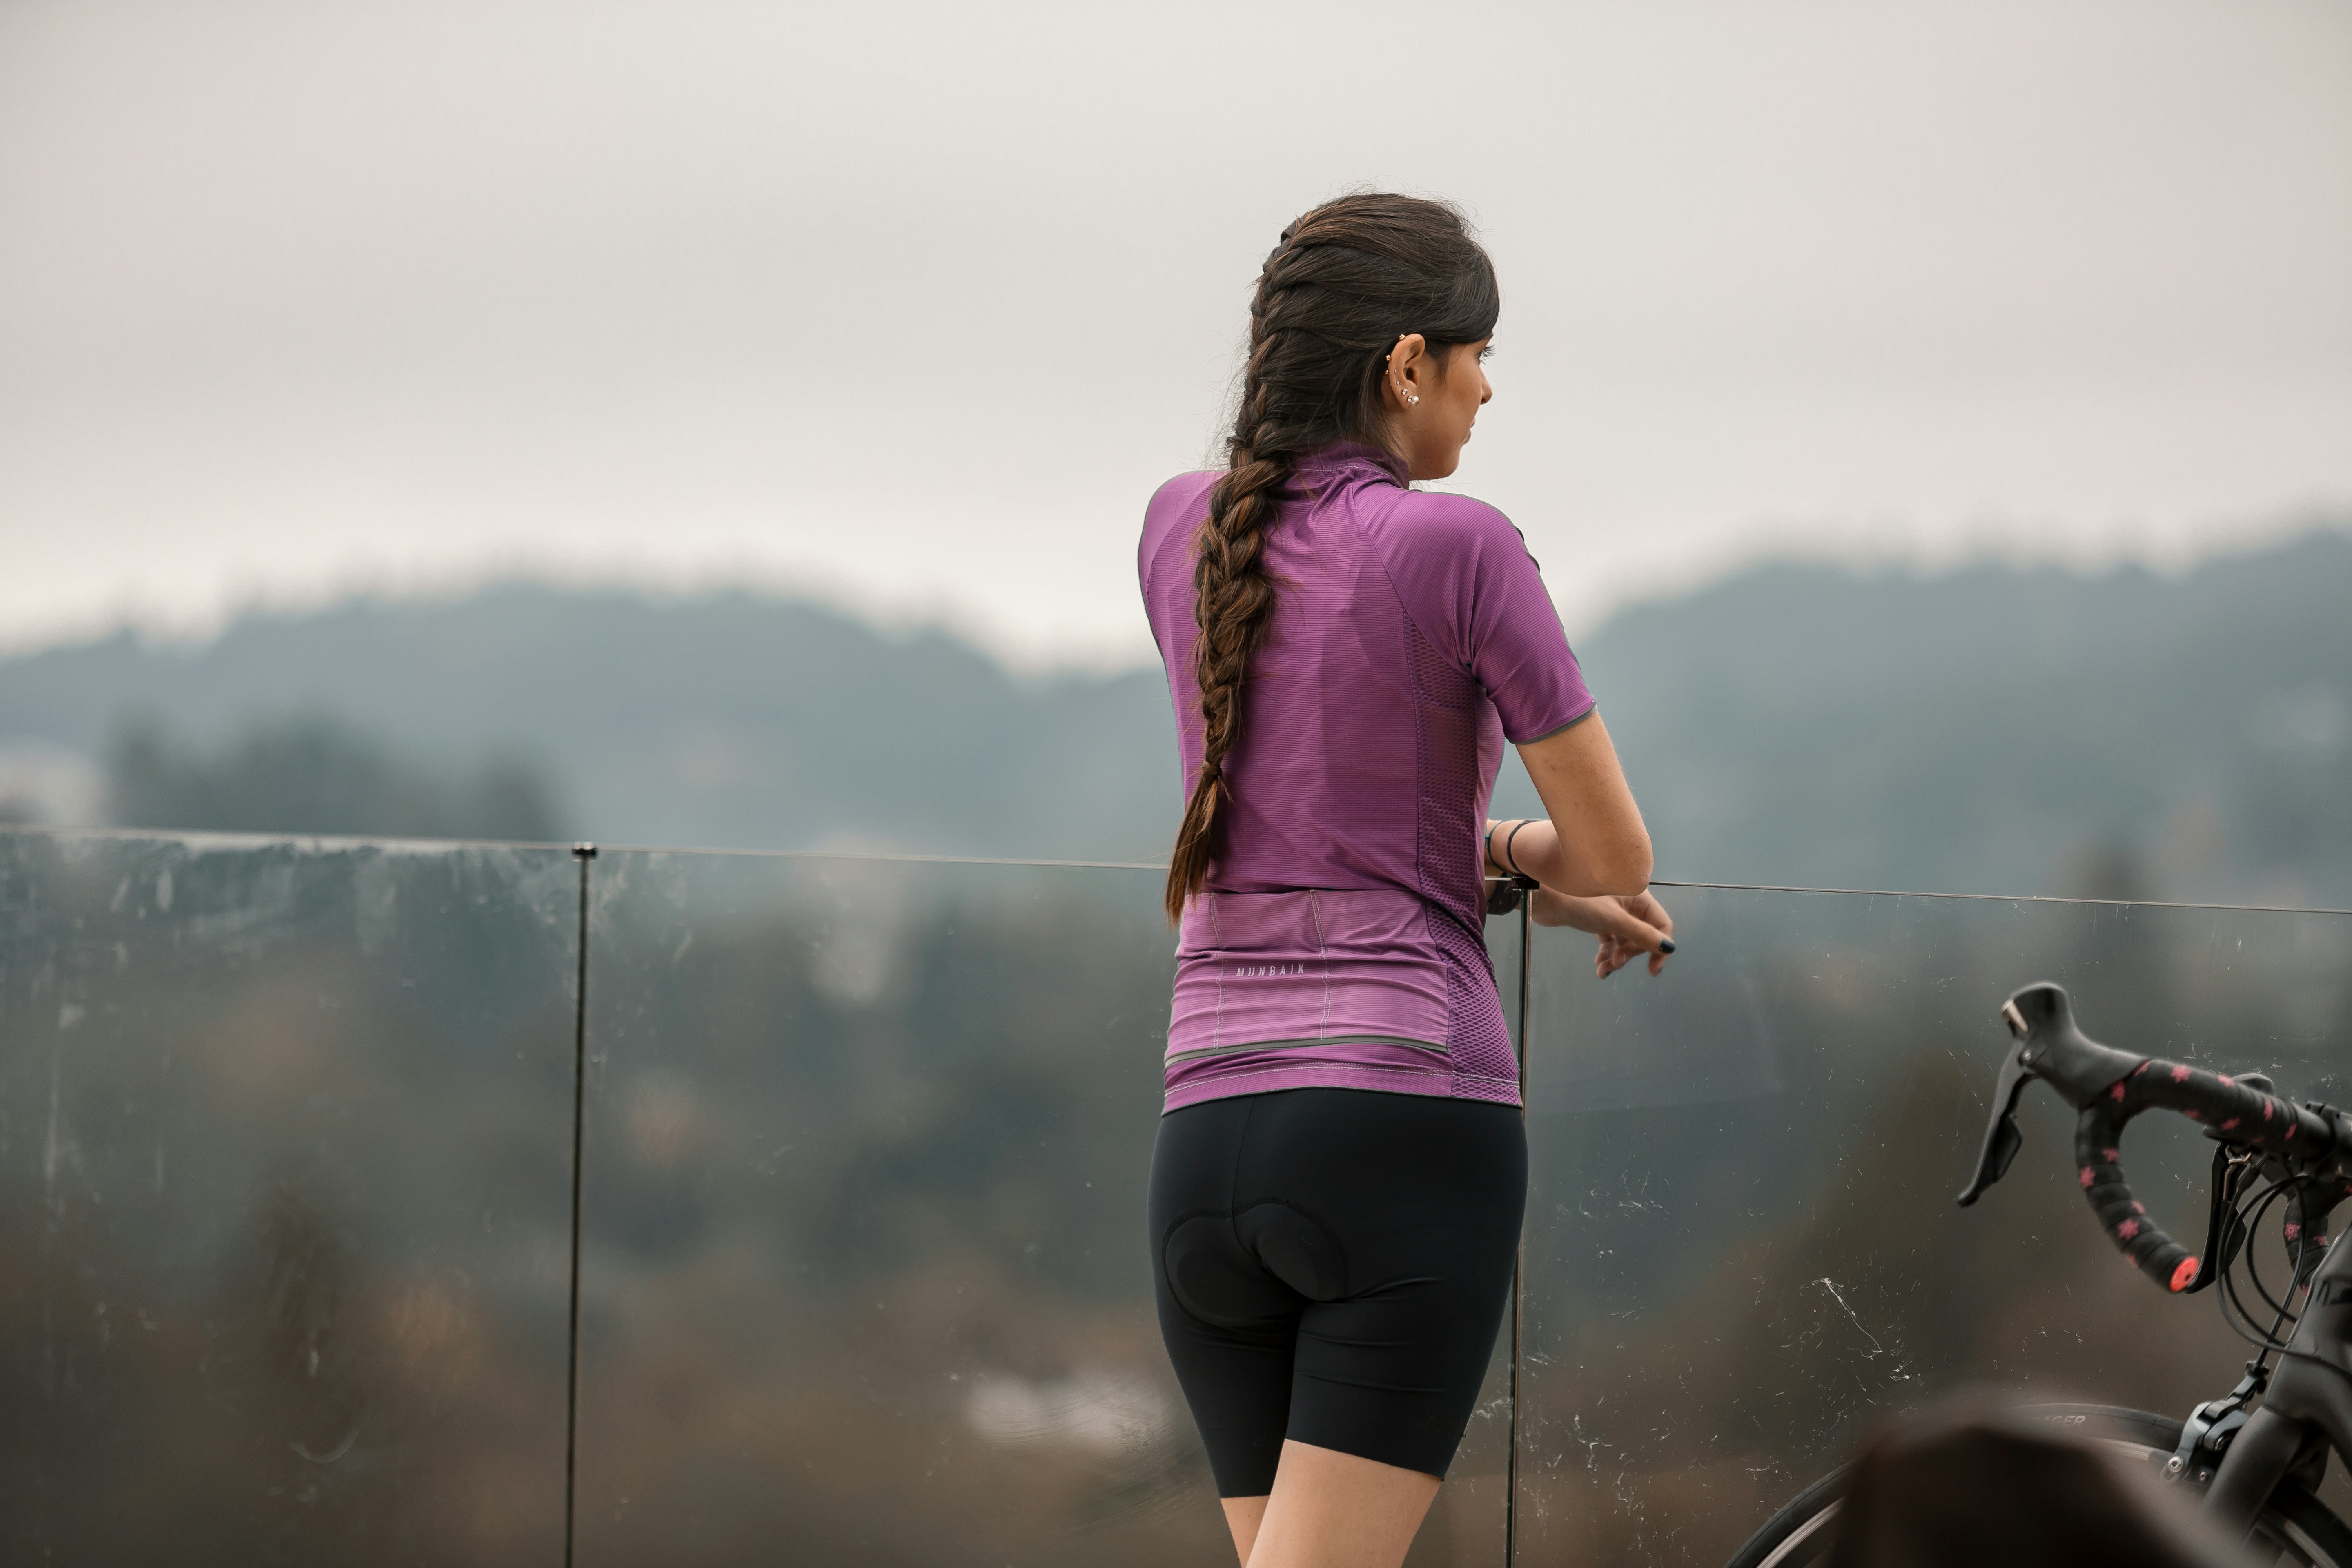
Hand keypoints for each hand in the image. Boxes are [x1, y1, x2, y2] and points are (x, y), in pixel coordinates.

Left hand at [1530, 889, 1674, 977]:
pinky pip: (1611, 940)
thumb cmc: (1578, 901)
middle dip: (1630, 954)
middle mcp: (1628, 902)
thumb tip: (1667, 948)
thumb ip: (1641, 934)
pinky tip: (1599, 965)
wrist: (1542, 896)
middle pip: (1642, 935)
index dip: (1659, 947)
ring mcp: (1613, 911)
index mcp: (1638, 896)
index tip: (1653, 970)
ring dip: (1617, 958)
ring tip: (1603, 970)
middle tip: (1615, 964)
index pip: (1661, 924)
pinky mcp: (1598, 918)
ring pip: (1624, 940)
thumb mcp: (1613, 920)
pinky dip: (1607, 953)